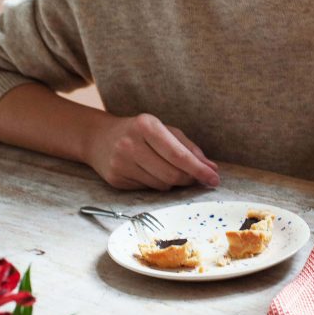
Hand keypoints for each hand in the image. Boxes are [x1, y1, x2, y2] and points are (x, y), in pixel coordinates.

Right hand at [86, 113, 218, 189]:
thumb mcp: (164, 130)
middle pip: (171, 174)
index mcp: (146, 125)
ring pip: (161, 185)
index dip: (199, 169)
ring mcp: (120, 162)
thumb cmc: (139, 132)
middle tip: (196, 178)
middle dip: (189, 179)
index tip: (214, 179)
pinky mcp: (115, 179)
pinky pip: (147, 189)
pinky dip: (156, 184)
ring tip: (167, 169)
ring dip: (172, 182)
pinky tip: (149, 172)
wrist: (99, 138)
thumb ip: (189, 148)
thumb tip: (212, 168)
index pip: (178, 154)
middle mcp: (130, 144)